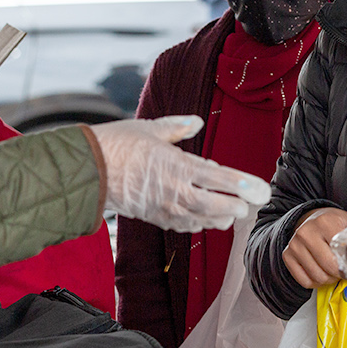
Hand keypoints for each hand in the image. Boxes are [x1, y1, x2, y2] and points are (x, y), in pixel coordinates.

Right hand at [92, 115, 270, 232]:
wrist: (85, 171)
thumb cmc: (117, 145)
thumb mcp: (150, 128)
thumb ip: (177, 127)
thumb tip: (197, 122)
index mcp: (177, 165)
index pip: (219, 178)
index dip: (243, 185)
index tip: (261, 190)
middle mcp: (173, 190)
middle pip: (215, 205)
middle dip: (236, 206)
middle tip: (250, 205)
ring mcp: (163, 207)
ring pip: (200, 220)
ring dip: (219, 218)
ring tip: (232, 215)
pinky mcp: (152, 217)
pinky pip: (181, 225)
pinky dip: (197, 224)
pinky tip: (205, 221)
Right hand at [283, 207, 346, 288]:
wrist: (313, 218)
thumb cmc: (334, 224)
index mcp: (325, 222)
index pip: (340, 255)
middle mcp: (306, 232)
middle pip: (328, 268)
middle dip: (340, 274)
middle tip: (345, 271)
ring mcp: (295, 244)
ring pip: (317, 277)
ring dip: (329, 279)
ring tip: (334, 271)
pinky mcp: (287, 255)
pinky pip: (304, 282)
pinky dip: (316, 282)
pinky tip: (322, 272)